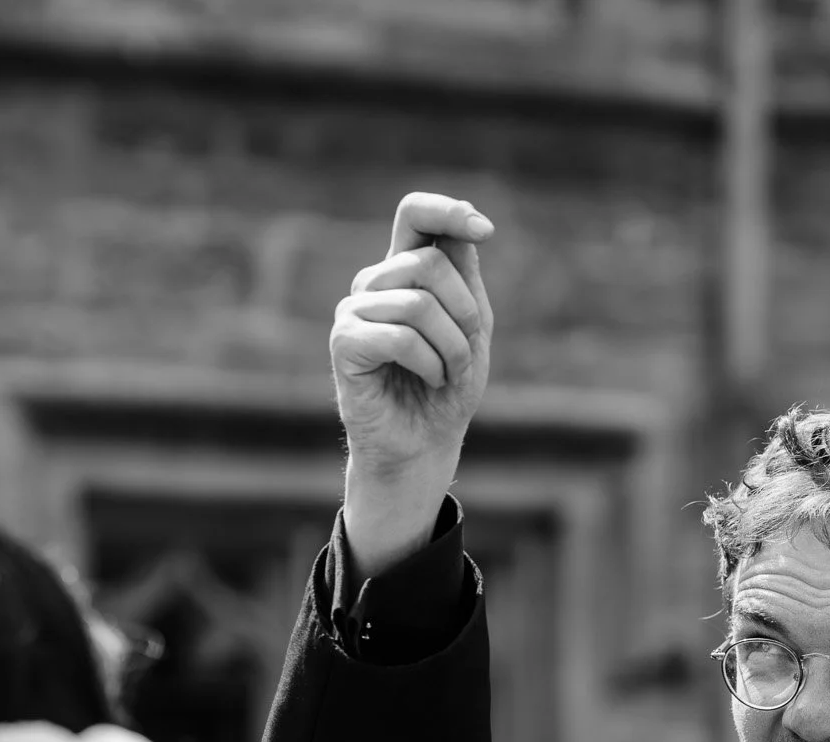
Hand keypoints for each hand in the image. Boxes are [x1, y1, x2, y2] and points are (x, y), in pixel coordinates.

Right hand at [330, 192, 495, 571]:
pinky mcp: (344, 342)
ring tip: (447, 373)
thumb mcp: (471, 324)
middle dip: (464, 311)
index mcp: (406, 269)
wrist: (425, 443)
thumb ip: (465, 274)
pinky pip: (399, 336)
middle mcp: (375, 281)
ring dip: (452, 347)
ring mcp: (355, 309)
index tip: (485, 230)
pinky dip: (428, 363)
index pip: (415, 214)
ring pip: (418, 303)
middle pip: (428, 262)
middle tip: (466, 351)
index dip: (448, 210)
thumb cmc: (448, 386)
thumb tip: (468, 218)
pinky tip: (429, 380)